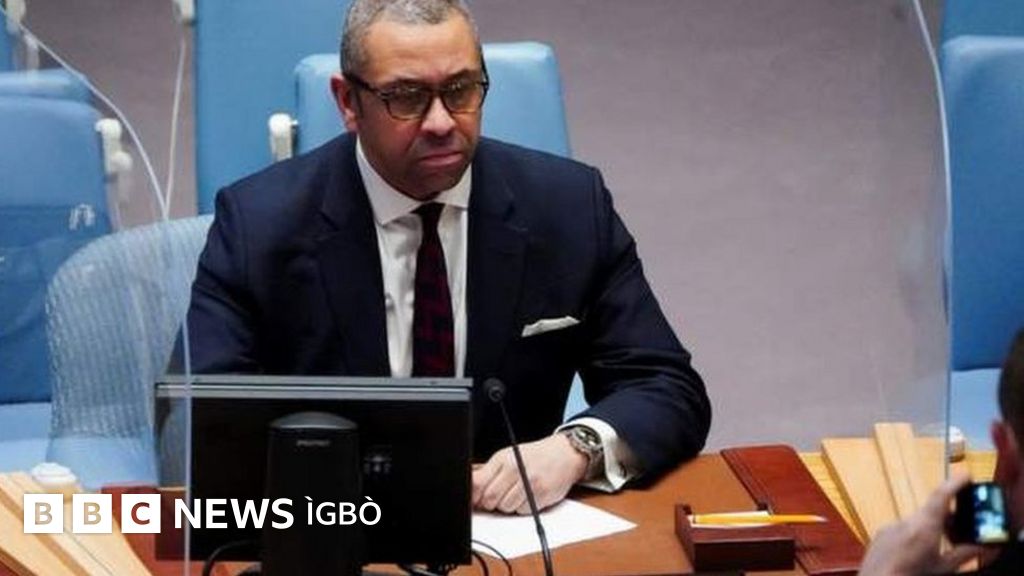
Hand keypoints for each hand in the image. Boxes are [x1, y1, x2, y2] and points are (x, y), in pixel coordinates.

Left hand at [472, 433, 588, 514]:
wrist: (564, 454)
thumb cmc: (533, 457)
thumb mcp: (508, 457)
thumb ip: (488, 473)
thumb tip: (470, 493)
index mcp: (503, 459)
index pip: (478, 483)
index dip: (473, 496)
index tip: (475, 500)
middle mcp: (516, 469)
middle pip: (490, 499)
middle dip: (492, 502)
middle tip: (501, 494)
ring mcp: (530, 482)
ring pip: (506, 508)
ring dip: (509, 505)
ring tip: (518, 492)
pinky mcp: (542, 494)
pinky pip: (523, 511)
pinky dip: (523, 507)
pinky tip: (529, 495)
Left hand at [858, 472, 982, 575]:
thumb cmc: (910, 575)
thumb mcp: (944, 567)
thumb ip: (964, 554)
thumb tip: (984, 547)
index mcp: (924, 526)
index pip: (941, 496)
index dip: (954, 484)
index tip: (964, 476)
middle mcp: (905, 521)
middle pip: (930, 511)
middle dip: (945, 518)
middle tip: (958, 528)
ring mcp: (890, 527)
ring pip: (915, 523)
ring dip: (927, 532)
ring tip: (934, 549)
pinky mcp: (880, 536)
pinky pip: (900, 531)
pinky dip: (911, 538)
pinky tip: (913, 554)